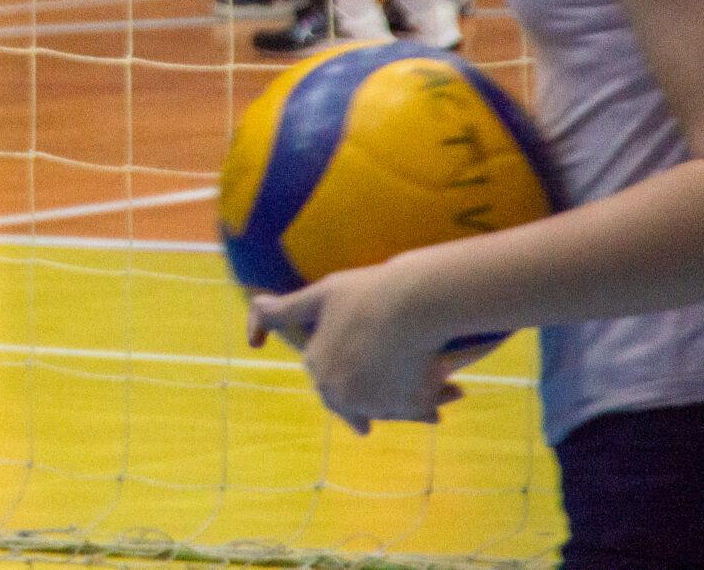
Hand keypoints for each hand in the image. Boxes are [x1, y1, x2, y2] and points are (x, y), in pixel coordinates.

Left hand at [249, 261, 465, 434]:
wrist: (416, 300)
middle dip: (372, 388)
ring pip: (390, 407)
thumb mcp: (319, 296)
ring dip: (405, 398)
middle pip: (356, 398)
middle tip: (393, 371)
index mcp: (318, 368)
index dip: (345, 354)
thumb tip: (251, 337)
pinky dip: (431, 405)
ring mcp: (376, 404)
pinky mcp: (409, 407)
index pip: (325, 372)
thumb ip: (282, 313)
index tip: (364, 344)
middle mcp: (343, 393)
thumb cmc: (366, 292)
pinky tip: (452, 389)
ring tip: (433, 377)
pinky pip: (419, 412)